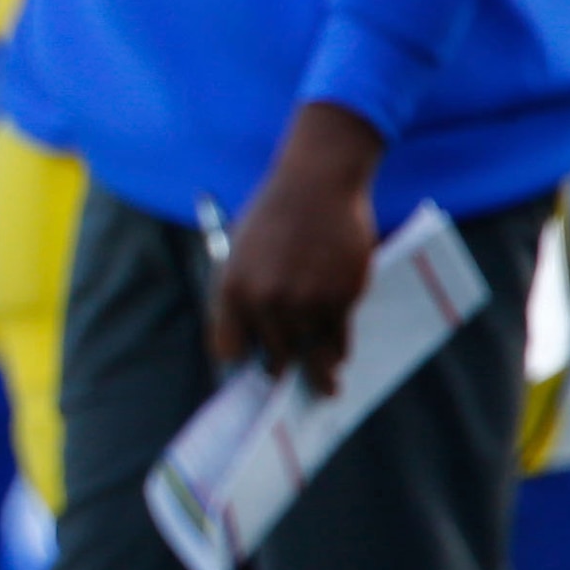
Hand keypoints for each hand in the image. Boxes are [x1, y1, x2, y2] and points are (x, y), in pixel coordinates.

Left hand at [213, 100, 387, 389]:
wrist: (317, 181)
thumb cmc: (275, 215)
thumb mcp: (242, 250)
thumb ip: (244, 292)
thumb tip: (252, 336)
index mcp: (232, 289)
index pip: (228, 349)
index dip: (239, 363)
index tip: (247, 376)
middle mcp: (266, 301)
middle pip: (272, 358)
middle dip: (279, 370)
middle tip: (285, 387)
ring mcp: (305, 302)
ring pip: (310, 355)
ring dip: (317, 372)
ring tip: (324, 387)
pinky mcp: (341, 298)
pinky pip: (339, 340)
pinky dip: (339, 350)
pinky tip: (339, 357)